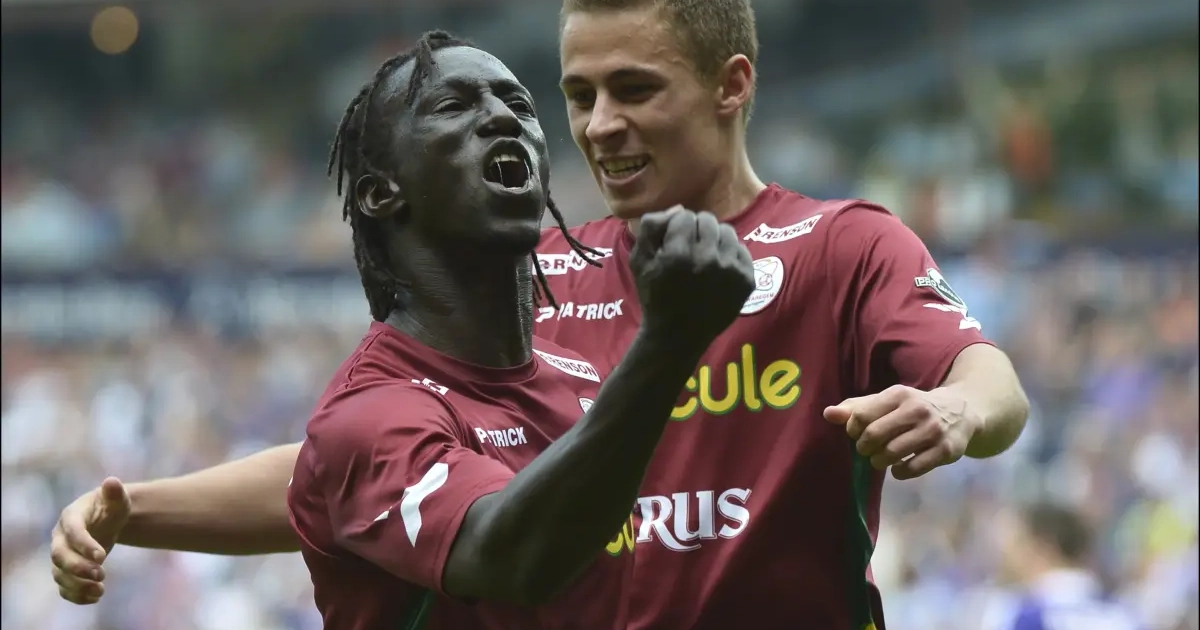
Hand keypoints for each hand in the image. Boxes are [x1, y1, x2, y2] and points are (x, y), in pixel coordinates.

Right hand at [50, 477, 131, 604]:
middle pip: (59, 556)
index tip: (102, 557)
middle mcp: (61, 537)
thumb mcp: (117, 500)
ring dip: (77, 585)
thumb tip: (112, 482)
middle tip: (101, 574)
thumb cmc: (111, 507)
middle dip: (78, 568)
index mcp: (71, 517)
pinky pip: (64, 586)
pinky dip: (76, 595)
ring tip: (100, 590)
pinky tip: (96, 597)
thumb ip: (115, 493)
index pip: (72, 532)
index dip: (84, 545)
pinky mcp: (66, 570)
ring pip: (59, 574)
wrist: (106, 521)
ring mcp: (62, 555)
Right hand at [630, 207, 754, 345]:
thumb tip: (679, 208)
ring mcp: (730, 270)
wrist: (678, 336)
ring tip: (705, 255)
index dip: (676, 227)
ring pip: (727, 231)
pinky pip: (741, 248)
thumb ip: (652, 227)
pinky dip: (730, 253)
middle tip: (690, 248)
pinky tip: (718, 268)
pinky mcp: (746, 280)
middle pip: (707, 219)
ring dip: (714, 238)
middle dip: (696, 229)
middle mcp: (707, 259)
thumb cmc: (655, 296)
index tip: (673, 242)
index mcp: (678, 254)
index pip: (684, 216)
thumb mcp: (639, 261)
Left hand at [824, 385, 980, 479]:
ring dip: (879, 462)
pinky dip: (899, 472)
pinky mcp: (945, 451)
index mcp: (899, 394)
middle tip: (867, 450)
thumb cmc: (913, 408)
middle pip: (874, 435)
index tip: (857, 434)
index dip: (853, 430)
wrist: (961, 412)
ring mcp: (932, 431)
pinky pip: (912, 469)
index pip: (862, 416)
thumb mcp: (887, 402)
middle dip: (864, 448)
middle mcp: (917, 410)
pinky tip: (899, 468)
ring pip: (891, 454)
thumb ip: (857, 408)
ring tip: (880, 459)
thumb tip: (828, 414)